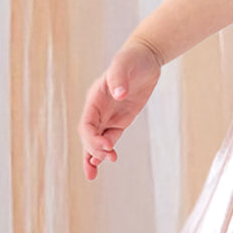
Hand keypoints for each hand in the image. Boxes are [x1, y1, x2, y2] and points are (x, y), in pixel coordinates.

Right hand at [78, 36, 162, 180]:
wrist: (145, 58)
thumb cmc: (132, 59)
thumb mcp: (124, 65)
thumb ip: (119, 78)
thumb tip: (119, 94)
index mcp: (95, 99)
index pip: (86, 124)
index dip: (92, 138)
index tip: (107, 145)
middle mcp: (98, 109)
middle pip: (89, 136)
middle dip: (95, 150)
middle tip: (110, 158)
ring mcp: (109, 116)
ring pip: (96, 141)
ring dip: (94, 156)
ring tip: (92, 175)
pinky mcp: (121, 120)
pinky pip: (110, 138)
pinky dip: (106, 151)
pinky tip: (105, 162)